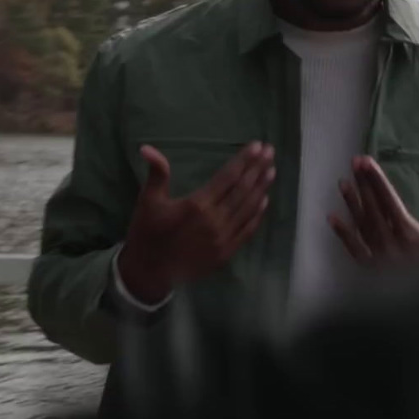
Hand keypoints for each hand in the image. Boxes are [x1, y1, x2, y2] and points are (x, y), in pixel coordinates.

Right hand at [116, 142, 274, 303]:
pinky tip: (264, 201)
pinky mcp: (226, 253)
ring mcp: (223, 238)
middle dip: (257, 169)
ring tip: (271, 171)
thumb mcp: (148, 201)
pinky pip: (247, 230)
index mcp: (197, 205)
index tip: (257, 146)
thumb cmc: (147, 233)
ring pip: (248, 209)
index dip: (244, 160)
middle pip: (243, 190)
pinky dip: (257, 215)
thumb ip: (157, 173)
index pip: (228, 177)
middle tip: (270, 152)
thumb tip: (147, 147)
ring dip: (261, 188)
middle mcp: (215, 220)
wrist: (149, 272)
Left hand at [328, 155, 418, 266]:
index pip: (389, 200)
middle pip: (373, 209)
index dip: (377, 180)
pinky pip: (355, 251)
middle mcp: (391, 244)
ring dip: (352, 204)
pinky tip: (332, 219)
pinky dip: (343, 235)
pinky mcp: (373, 272)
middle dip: (363, 185)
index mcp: (410, 233)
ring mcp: (379, 259)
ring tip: (343, 183)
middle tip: (354, 163)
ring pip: (362, 227)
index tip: (366, 162)